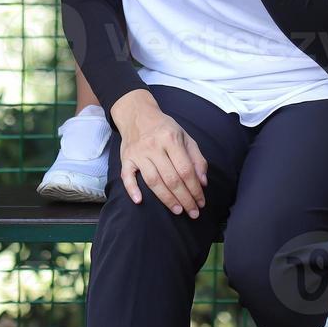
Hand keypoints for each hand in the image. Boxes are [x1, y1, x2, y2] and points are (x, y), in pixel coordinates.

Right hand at [109, 90, 207, 218]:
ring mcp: (138, 153)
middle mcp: (154, 146)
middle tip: (193, 212)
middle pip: (171, 178)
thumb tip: (202, 182)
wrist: (138, 114)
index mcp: (171, 139)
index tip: (201, 202)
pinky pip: (127, 176)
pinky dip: (132, 189)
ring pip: (153, 181)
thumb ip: (197, 158)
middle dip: (184, 198)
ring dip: (166, 199)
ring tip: (178, 211)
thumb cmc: (165, 128)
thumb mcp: (185, 137)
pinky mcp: (125, 158)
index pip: (186, 170)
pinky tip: (139, 201)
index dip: (195, 189)